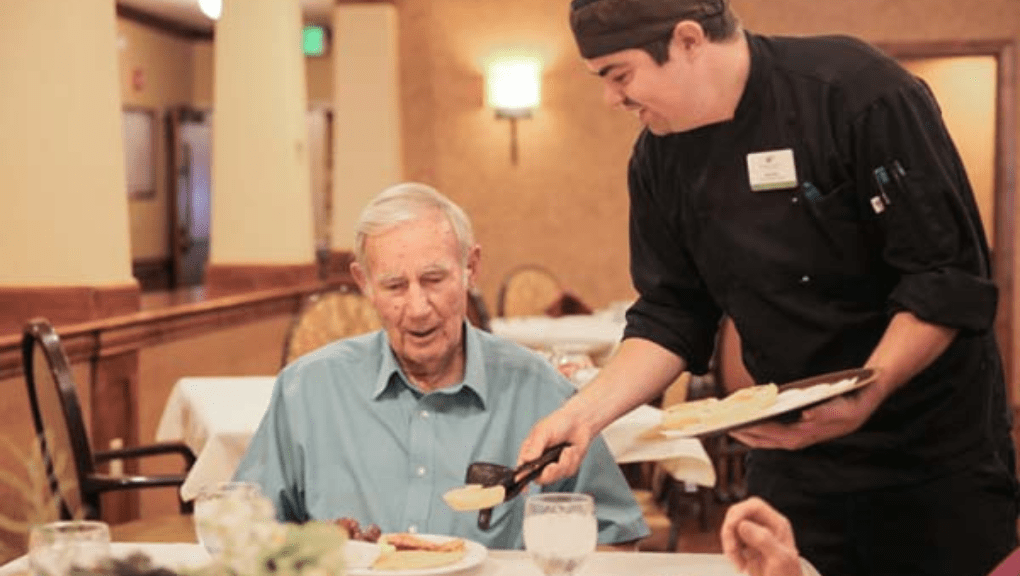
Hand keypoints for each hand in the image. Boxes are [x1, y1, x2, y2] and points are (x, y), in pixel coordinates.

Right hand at [518, 403, 594, 484]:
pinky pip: (568, 472)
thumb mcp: (543, 431)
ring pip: (556, 476)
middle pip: (540, 479)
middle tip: (553, 465)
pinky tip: (572, 449)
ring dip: (563, 463)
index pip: (522, 469)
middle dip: (548, 473)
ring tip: (567, 449)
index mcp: (529, 452)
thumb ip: (535, 446)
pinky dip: (572, 460)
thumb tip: (526, 459)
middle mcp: (540, 462)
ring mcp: (553, 466)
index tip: (525, 488)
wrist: (580, 421)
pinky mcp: (567, 468)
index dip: (521, 479)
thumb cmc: (558, 423)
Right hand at [721, 497, 802, 575]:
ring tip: (739, 563)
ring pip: (732, 527)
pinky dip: (730, 551)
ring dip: (729, 544)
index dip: (740, 512)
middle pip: (739, 514)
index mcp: (777, 524)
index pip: (755, 506)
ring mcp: (755, 535)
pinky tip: (740, 564)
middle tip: (732, 550)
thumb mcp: (780, 560)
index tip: (731, 527)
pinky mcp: (747, 545)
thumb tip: (742, 524)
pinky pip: (731, 540)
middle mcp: (765, 526)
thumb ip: (763, 540)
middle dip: (730, 531)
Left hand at [729, 383, 883, 449]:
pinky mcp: (797, 429)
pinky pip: (772, 431)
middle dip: (743, 435)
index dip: (752, 432)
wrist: (863, 402)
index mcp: (805, 436)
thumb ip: (825, 414)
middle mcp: (798, 438)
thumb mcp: (843, 410)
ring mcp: (797, 435)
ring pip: (766, 438)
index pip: (772, 436)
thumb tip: (806, 416)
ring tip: (729, 423)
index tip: (734, 427)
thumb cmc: (851, 405)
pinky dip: (758, 427)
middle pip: (764, 441)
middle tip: (722, 427)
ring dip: (748, 433)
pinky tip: (748, 419)